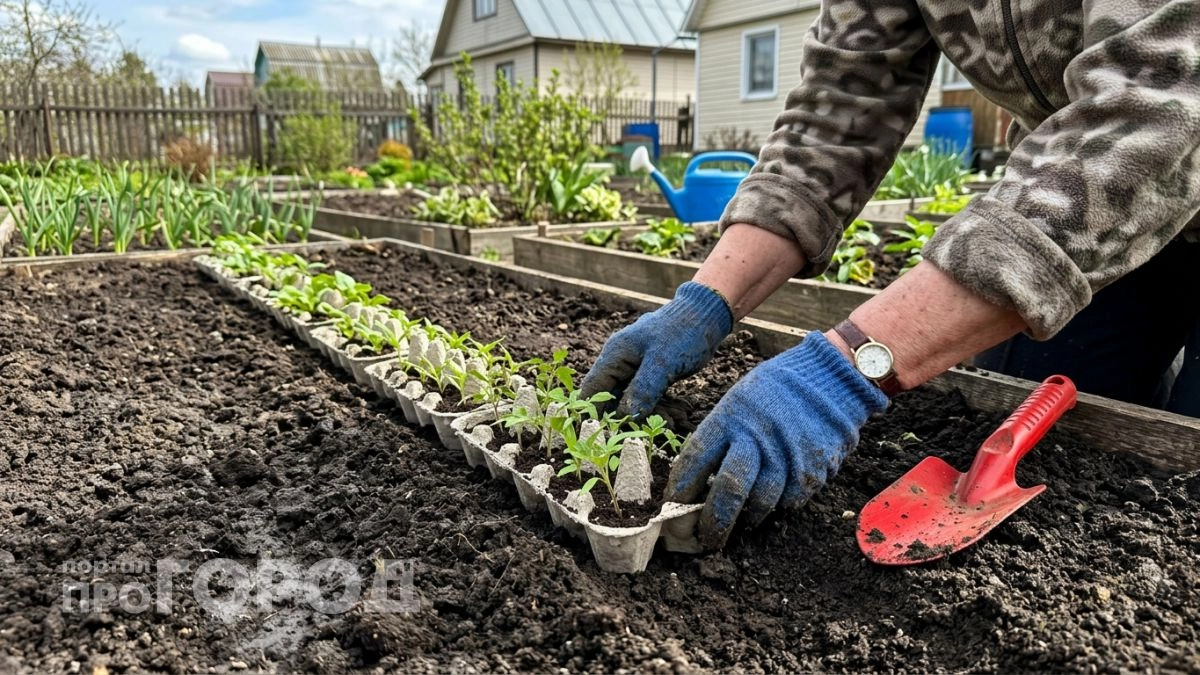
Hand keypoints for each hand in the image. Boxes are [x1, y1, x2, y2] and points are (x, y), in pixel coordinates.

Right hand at [580, 281, 732, 418]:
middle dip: (629, 418)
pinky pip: (649, 397)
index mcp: (615, 355)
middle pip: (612, 399)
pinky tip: (679, 414)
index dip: (593, 413)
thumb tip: (626, 416)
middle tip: (649, 433)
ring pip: (633, 401)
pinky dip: (662, 408)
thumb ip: (643, 388)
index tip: (602, 437)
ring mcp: (636, 369)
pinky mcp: (651, 374)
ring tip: (675, 421)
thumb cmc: (683, 331)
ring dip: (651, 415)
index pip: (593, 389)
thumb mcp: (663, 361)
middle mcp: (621, 363)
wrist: (706, 315)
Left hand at [665, 332, 888, 549]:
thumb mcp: (739, 401)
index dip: (679, 492)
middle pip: (728, 489)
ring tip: (742, 523)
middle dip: (714, 522)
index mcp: (730, 418)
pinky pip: (790, 500)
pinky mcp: (813, 468)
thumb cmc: (776, 390)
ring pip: (761, 502)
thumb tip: (699, 483)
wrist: (832, 378)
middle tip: (706, 540)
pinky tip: (775, 500)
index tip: (671, 512)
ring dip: (748, 518)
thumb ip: (721, 438)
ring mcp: (786, 454)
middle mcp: (756, 437)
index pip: (694, 461)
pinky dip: (779, 505)